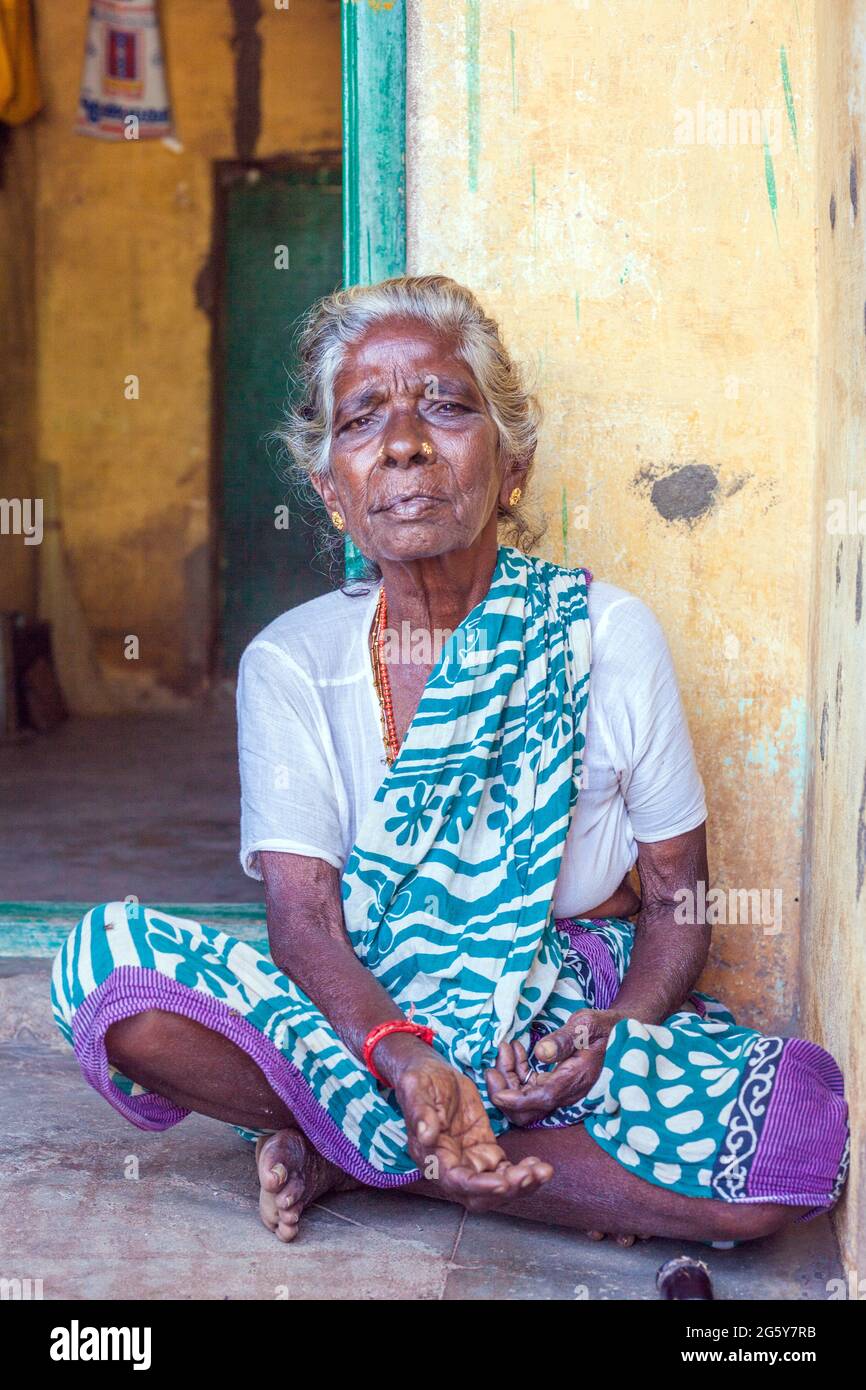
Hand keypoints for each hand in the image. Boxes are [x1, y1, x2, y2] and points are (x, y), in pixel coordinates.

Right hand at [393, 1053, 553, 1210]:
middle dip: (506, 1190)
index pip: (456, 1181)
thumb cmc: (420, 1079)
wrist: (431, 1071)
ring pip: (497, 1186)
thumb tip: (425, 1135)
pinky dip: (524, 1172)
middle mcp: (451, 1166)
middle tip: (529, 1175)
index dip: (479, 1186)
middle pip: (479, 1195)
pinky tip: (540, 1165)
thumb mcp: (416, 1088)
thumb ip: (420, 1112)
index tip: (502, 1182)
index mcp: (431, 1156)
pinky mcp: (485, 1150)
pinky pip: (506, 1170)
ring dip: (521, 1184)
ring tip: (544, 1171)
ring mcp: (470, 1159)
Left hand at [486, 1009, 621, 1127]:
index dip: (514, 1099)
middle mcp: (567, 1092)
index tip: (494, 1087)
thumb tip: (540, 1053)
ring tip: (506, 1048)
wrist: (622, 1034)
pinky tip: (515, 1051)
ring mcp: (561, 1091)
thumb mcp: (586, 1025)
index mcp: (575, 1079)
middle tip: (493, 1063)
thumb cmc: (604, 1027)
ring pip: (525, 1099)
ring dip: (509, 1078)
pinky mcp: (556, 1085)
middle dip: (505, 1090)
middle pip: (527, 1109)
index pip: (540, 1100)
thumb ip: (564, 1039)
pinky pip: (530, 1088)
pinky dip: (517, 1073)